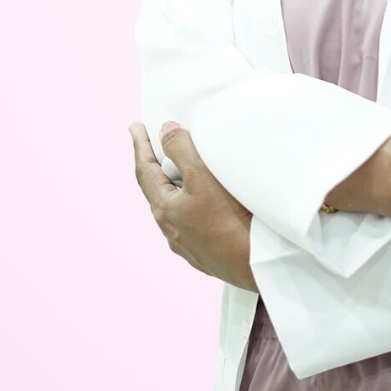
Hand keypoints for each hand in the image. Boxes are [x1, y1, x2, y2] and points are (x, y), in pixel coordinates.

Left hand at [130, 121, 256, 291]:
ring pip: (174, 207)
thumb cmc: (231, 220)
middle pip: (157, 190)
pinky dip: (190, 203)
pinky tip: (204, 203)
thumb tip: (165, 131)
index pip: (145, 170)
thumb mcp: (204, 177)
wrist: (256, 263)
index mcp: (164, 209)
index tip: (134, 127)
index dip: (139, 146)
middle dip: (155, 165)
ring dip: (174, 186)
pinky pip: (190, 221)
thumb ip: (183, 150)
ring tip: (181, 172)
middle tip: (156, 145)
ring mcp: (186, 244)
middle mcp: (170, 229)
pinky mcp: (204, 252)